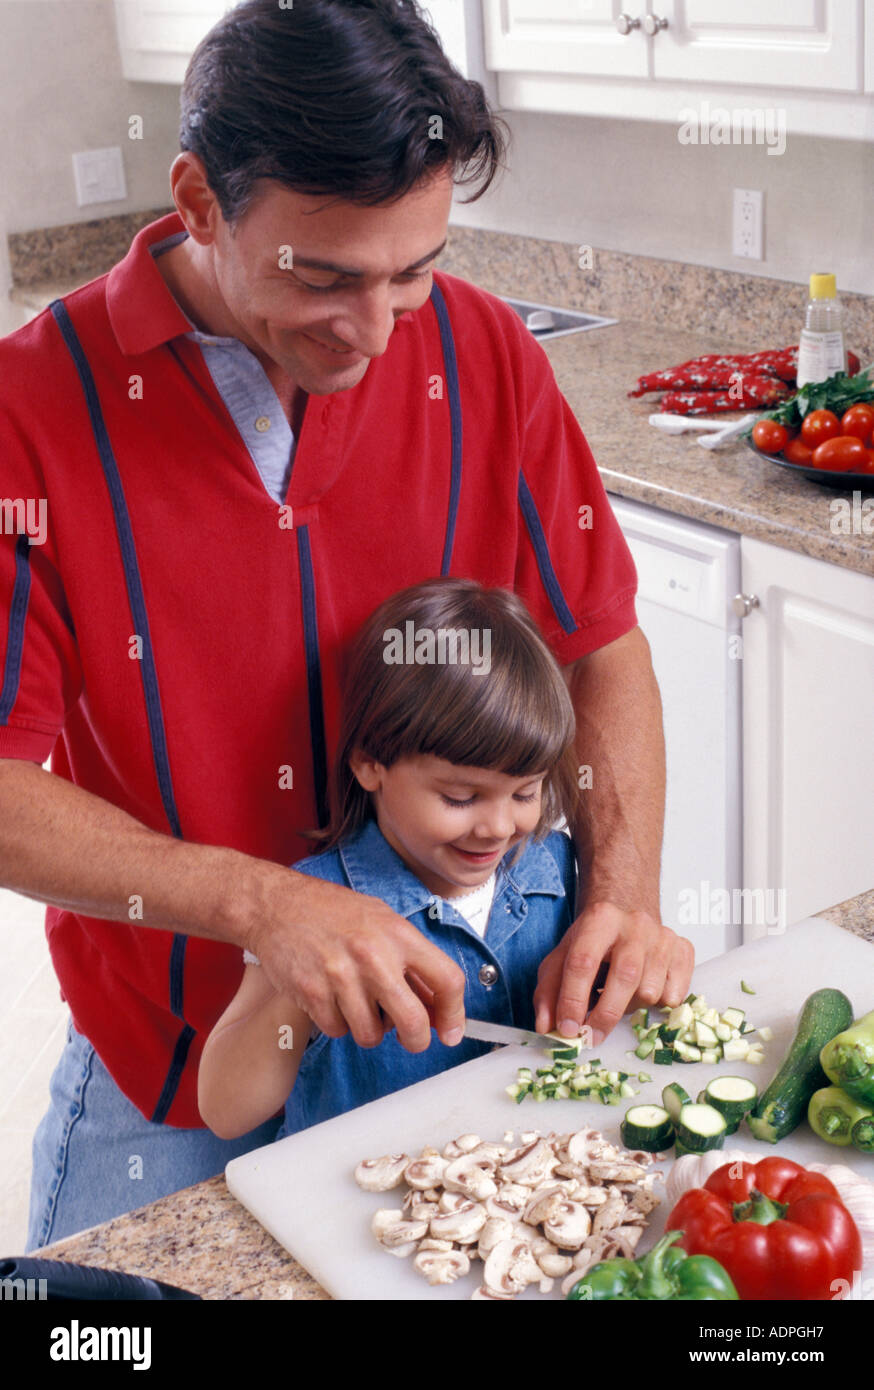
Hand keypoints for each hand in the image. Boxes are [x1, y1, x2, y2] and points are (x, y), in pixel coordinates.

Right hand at [248, 869, 465, 1053]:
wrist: (278, 905)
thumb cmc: (332, 912)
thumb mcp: (382, 921)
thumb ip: (410, 960)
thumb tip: (435, 1004)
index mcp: (398, 934)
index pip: (447, 979)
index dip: (456, 1012)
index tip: (452, 1030)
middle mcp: (374, 956)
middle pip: (413, 1021)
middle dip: (418, 1040)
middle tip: (413, 1039)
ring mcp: (341, 977)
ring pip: (372, 1035)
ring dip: (370, 1029)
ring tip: (360, 1004)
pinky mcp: (313, 994)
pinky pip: (338, 1031)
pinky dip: (339, 1023)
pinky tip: (333, 998)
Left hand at [533, 900, 693, 1042]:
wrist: (627, 918)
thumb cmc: (592, 943)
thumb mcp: (562, 958)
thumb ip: (548, 992)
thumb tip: (547, 1026)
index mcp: (600, 918)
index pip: (583, 962)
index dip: (573, 1000)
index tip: (568, 1028)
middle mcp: (635, 923)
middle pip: (624, 977)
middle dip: (605, 1015)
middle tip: (592, 1037)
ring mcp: (663, 936)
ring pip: (650, 991)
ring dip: (631, 1007)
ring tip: (618, 997)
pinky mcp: (684, 950)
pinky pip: (674, 995)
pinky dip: (657, 1005)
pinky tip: (643, 990)